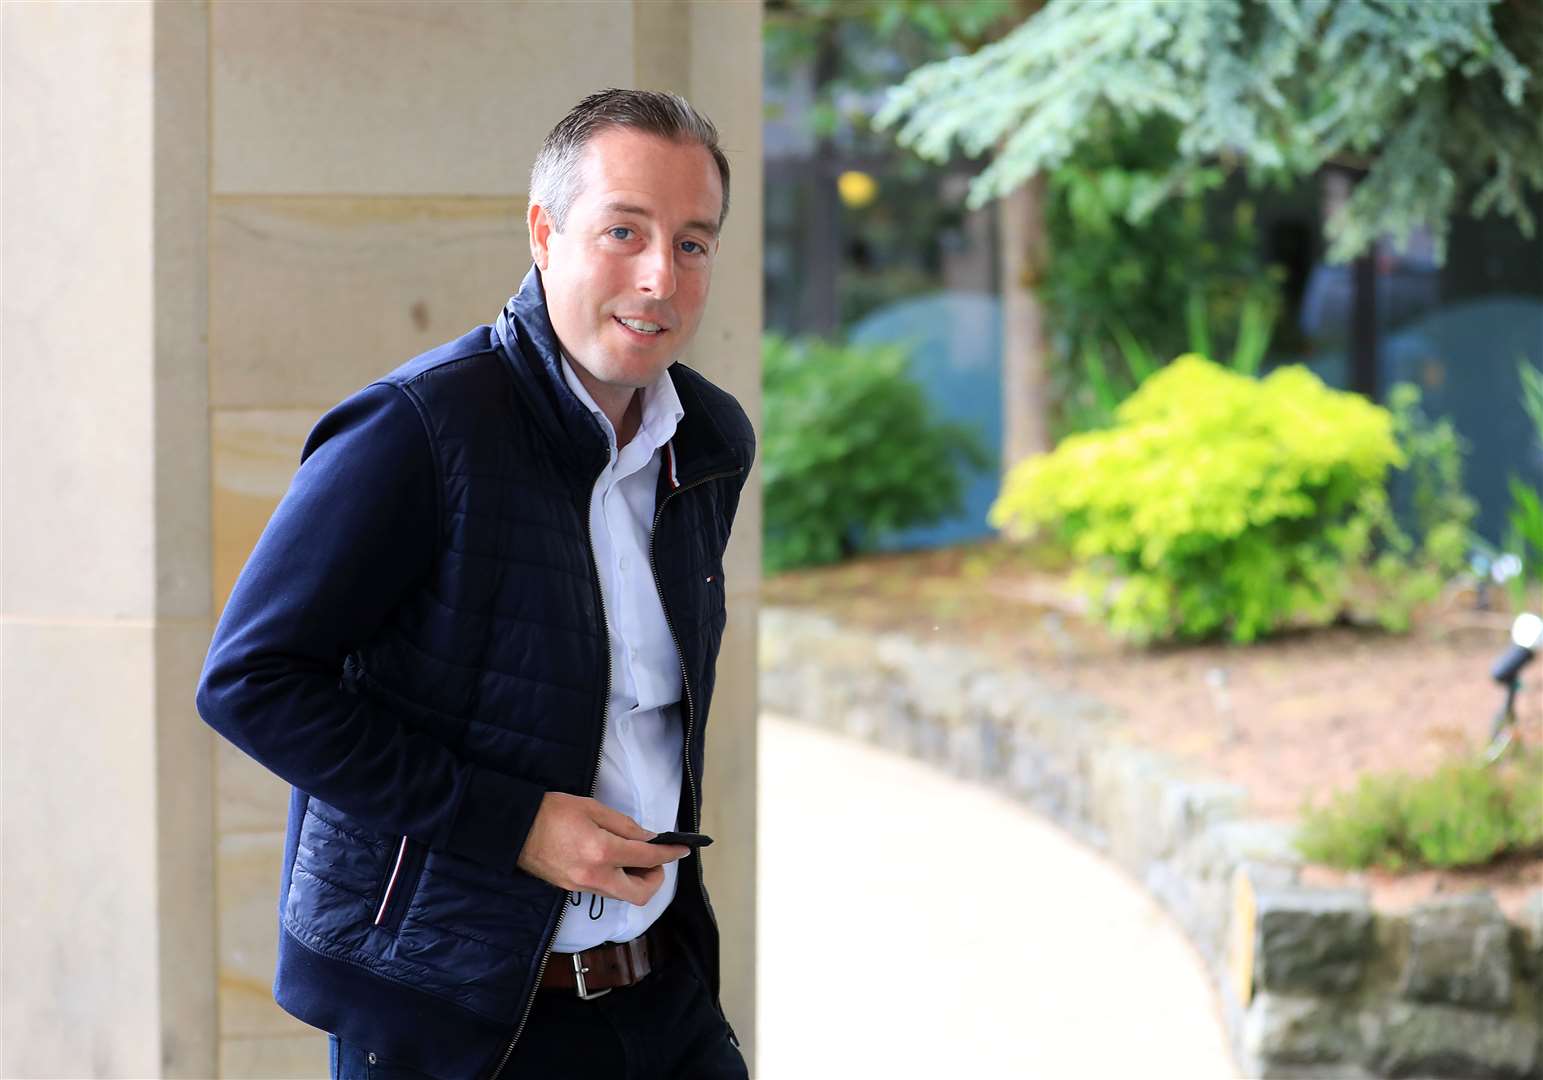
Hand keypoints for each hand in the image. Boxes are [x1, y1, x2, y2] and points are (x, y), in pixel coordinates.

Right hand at [516, 791, 691, 905]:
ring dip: (636, 881)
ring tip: (636, 858)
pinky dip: (617, 880)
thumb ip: (624, 825)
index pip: (647, 858)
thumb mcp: (593, 808)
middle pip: (640, 894)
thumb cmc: (552, 811)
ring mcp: (582, 886)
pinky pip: (604, 891)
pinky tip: (614, 862)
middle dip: (655, 879)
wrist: (513, 828)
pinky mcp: (571, 889)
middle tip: (656, 859)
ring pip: (622, 895)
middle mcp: (595, 876)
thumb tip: (648, 838)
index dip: (669, 854)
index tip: (683, 849)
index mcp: (602, 851)